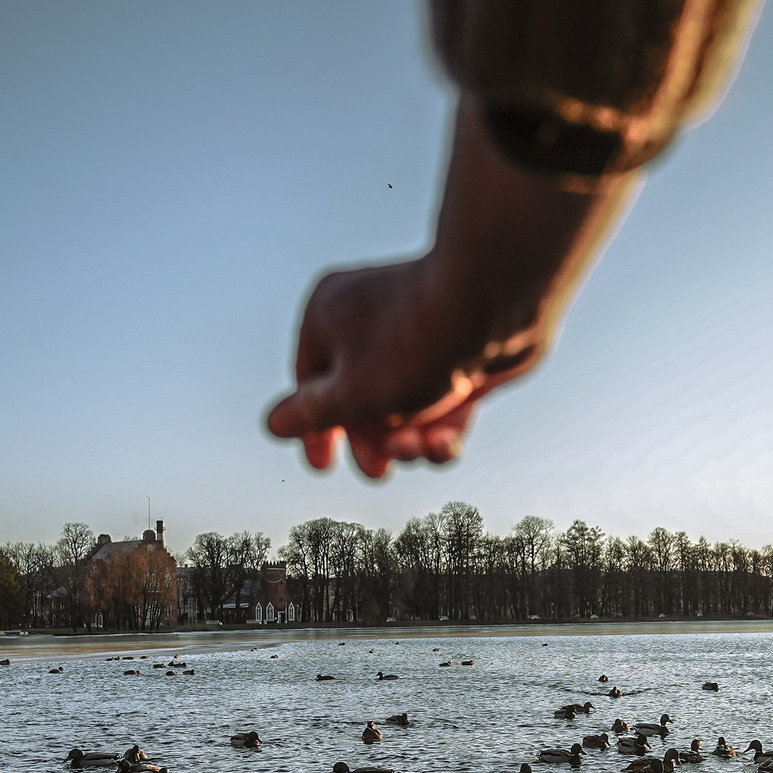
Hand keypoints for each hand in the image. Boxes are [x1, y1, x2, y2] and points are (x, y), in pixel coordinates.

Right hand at [268, 101, 635, 480]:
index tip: (324, 464)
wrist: (497, 301)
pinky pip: (442, 401)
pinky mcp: (458, 354)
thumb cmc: (413, 342)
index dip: (314, 428)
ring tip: (420, 449)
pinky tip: (447, 443)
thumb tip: (274, 425)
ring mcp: (417, 336)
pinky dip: (443, 426)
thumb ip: (311, 415)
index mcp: (328, 315)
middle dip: (369, 441)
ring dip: (409, 438)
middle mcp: (369, 320)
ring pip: (404, 405)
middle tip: (379, 471)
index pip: (308, 382)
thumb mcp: (351, 393)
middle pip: (358, 397)